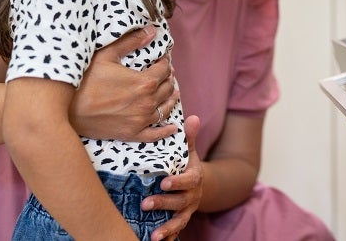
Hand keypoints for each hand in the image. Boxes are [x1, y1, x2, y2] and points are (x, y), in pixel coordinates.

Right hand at [69, 25, 178, 141]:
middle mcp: (147, 103)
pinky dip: (165, 130)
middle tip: (166, 74)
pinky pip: (154, 134)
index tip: (163, 60)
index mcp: (144, 83)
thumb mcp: (106, 55)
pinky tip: (172, 127)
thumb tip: (151, 31)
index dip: (165, 63)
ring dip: (170, 99)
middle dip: (168, 79)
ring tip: (172, 92)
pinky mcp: (131, 134)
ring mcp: (140, 121)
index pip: (163, 70)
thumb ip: (131, 42)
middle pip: (166, 89)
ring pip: (164, 109)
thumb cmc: (84, 79)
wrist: (66, 109)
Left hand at [144, 115, 202, 240]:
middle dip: (164, 204)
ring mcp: (187, 210)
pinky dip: (169, 237)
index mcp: (194, 177)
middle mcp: (192, 196)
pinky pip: (176, 231)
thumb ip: (189, 136)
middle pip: (180, 202)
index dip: (177, 182)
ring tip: (153, 235)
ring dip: (167, 227)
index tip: (164, 182)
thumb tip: (193, 117)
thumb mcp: (190, 150)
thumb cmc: (187, 164)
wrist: (200, 184)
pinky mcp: (181, 220)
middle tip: (145, 204)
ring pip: (179, 220)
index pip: (188, 181)